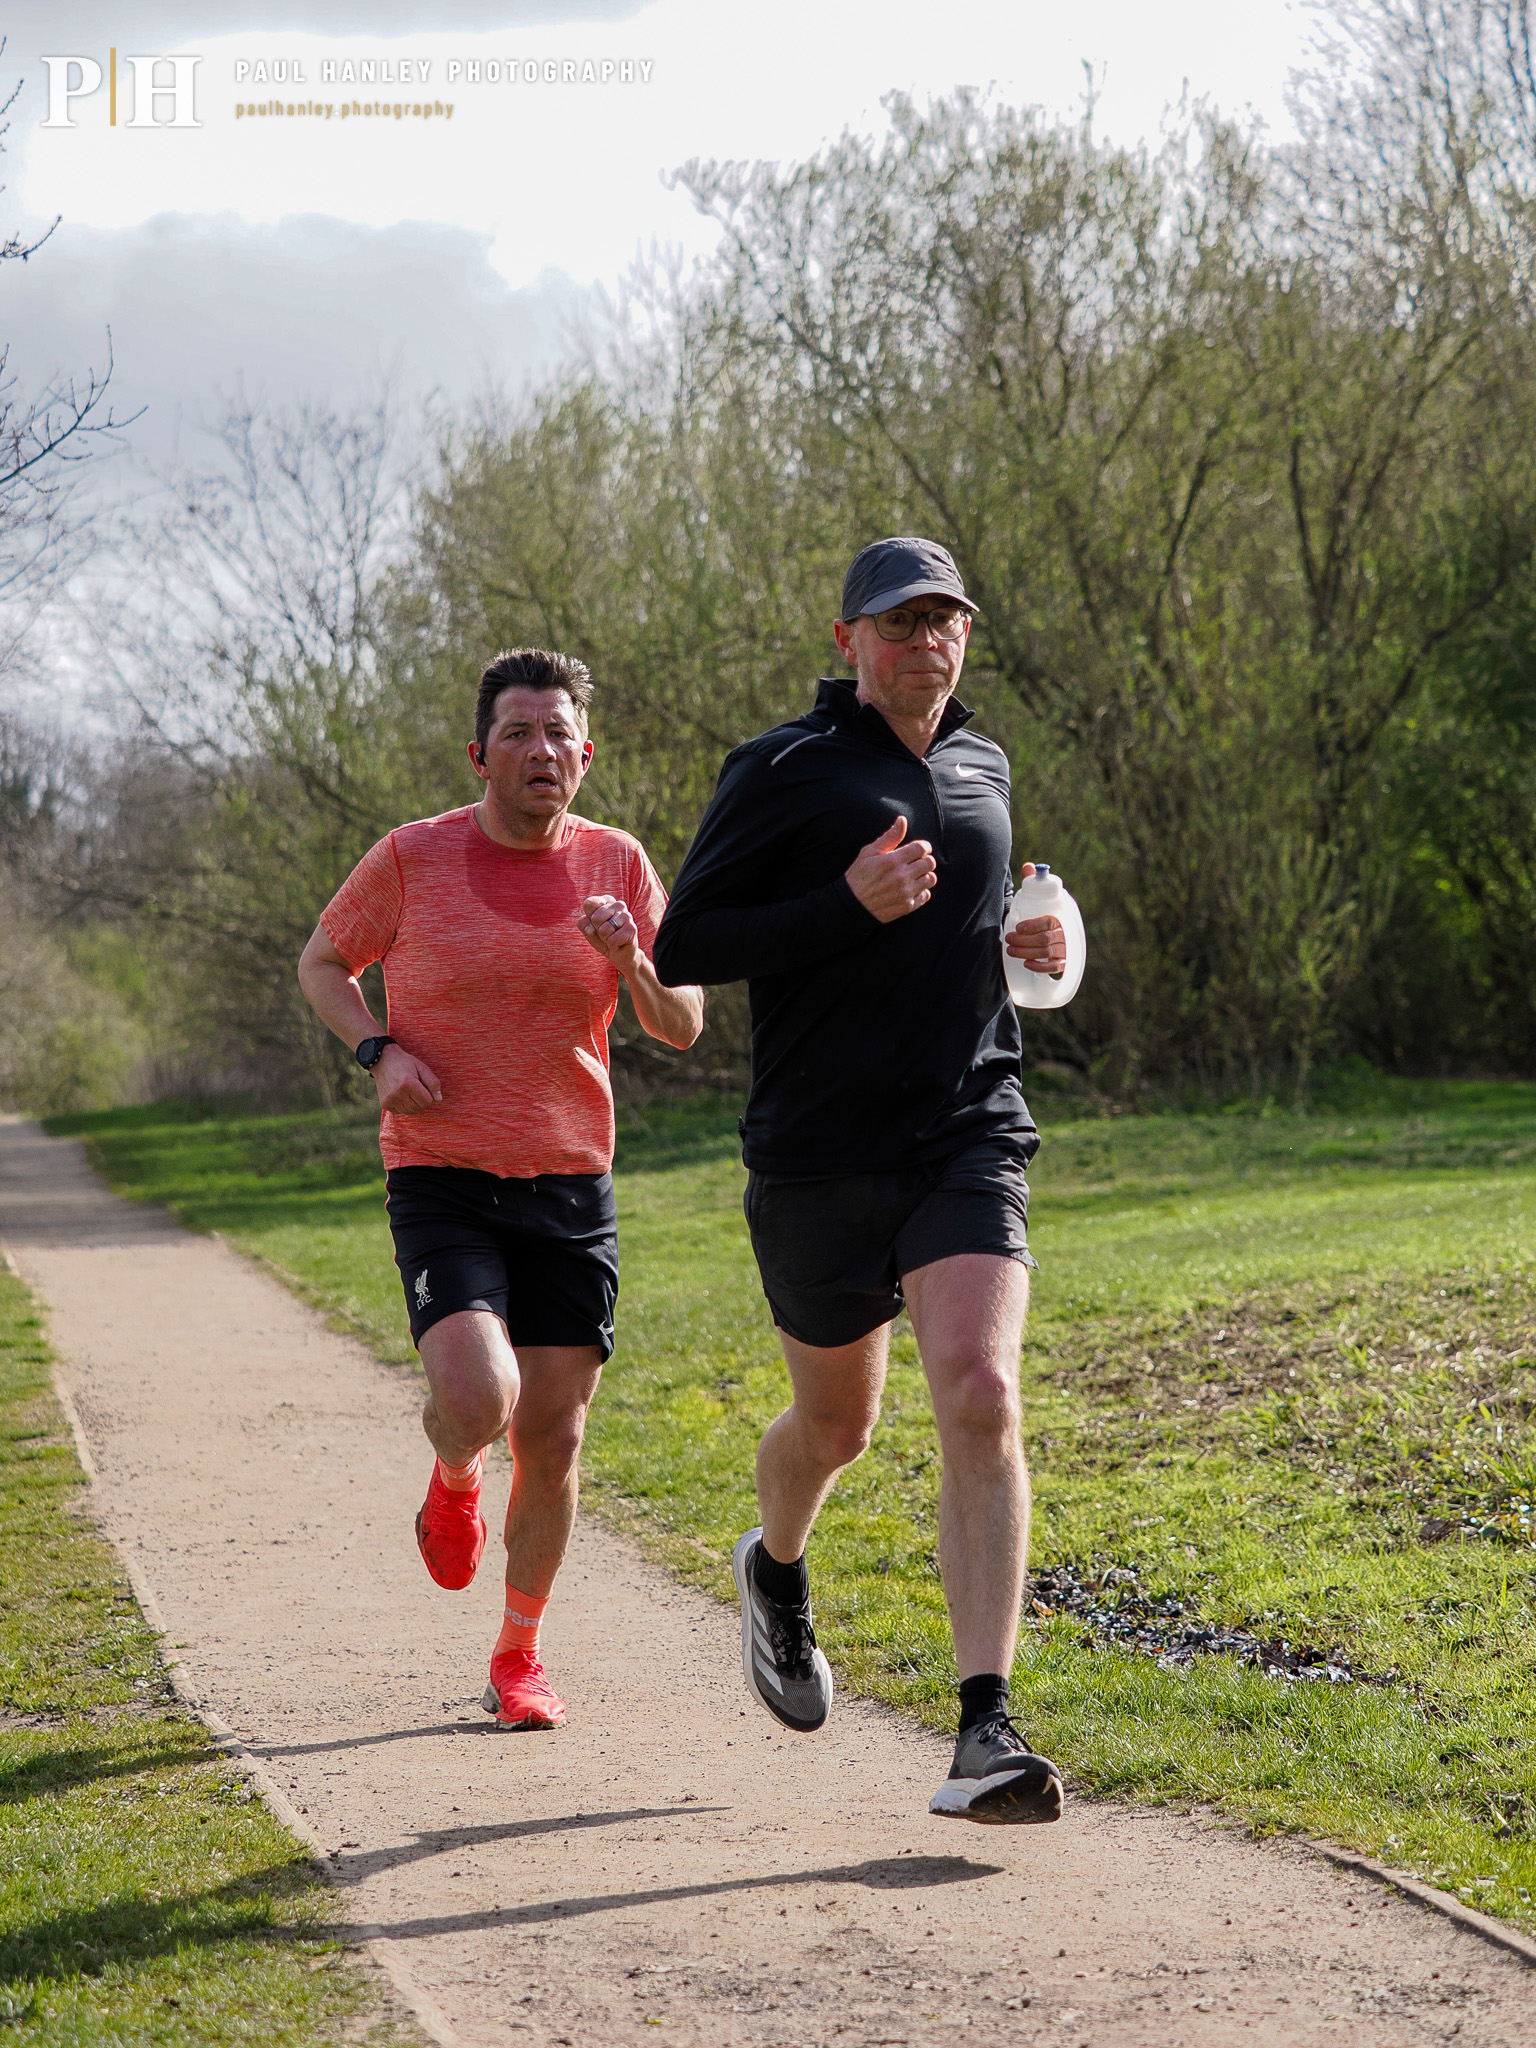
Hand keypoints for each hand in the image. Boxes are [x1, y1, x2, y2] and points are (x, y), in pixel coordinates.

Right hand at [373, 1042, 441, 1112]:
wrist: (383, 1061)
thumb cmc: (405, 1063)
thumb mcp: (422, 1067)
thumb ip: (433, 1083)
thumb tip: (438, 1099)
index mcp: (408, 1083)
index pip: (427, 1101)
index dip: (429, 1095)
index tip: (424, 1087)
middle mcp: (397, 1093)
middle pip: (419, 1108)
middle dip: (422, 1100)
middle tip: (418, 1089)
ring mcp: (390, 1100)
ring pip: (411, 1111)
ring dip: (414, 1104)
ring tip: (410, 1091)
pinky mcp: (385, 1104)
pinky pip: (401, 1111)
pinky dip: (404, 1105)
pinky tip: (402, 1095)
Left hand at [576, 894, 642, 971]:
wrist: (620, 954)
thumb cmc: (603, 938)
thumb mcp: (589, 930)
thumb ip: (583, 924)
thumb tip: (590, 928)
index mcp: (607, 900)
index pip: (590, 903)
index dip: (589, 918)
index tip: (597, 923)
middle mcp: (618, 904)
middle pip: (595, 918)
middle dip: (597, 930)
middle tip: (606, 933)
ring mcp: (627, 915)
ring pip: (604, 930)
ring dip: (605, 938)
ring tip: (613, 937)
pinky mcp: (632, 928)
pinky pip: (612, 940)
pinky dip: (612, 945)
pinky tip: (619, 943)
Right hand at [844, 816, 936, 923]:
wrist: (851, 905)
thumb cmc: (858, 876)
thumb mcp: (869, 853)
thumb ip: (889, 837)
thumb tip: (902, 820)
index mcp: (892, 861)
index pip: (921, 848)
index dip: (924, 846)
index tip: (921, 849)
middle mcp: (901, 876)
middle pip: (929, 863)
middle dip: (925, 860)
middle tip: (917, 862)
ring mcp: (905, 892)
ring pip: (930, 879)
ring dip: (925, 875)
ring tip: (915, 875)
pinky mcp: (906, 906)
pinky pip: (925, 895)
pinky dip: (922, 891)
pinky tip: (911, 889)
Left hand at [1005, 861, 1065, 976]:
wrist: (1057, 935)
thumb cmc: (1043, 914)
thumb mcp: (1039, 899)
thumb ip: (1033, 883)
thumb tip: (1029, 865)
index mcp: (1061, 916)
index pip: (1048, 921)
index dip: (1033, 925)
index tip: (1018, 927)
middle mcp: (1065, 933)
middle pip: (1044, 939)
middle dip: (1024, 940)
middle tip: (1009, 939)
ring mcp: (1065, 949)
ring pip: (1046, 953)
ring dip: (1026, 952)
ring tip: (1011, 950)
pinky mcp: (1063, 962)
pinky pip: (1054, 967)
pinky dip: (1040, 966)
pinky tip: (1027, 964)